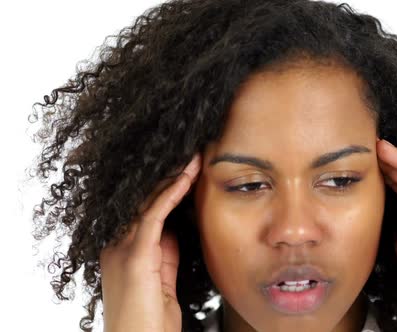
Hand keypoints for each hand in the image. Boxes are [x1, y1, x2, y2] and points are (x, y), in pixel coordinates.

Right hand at [99, 154, 201, 331]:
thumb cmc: (150, 321)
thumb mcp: (160, 278)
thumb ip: (165, 253)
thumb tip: (174, 229)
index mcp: (122, 249)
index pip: (145, 207)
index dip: (167, 187)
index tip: (189, 169)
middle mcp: (116, 244)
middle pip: (143, 199)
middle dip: (169, 175)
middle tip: (193, 154)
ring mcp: (122, 250)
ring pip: (147, 201)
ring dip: (173, 177)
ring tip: (194, 158)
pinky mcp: (134, 258)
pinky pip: (153, 216)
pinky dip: (170, 194)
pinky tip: (187, 178)